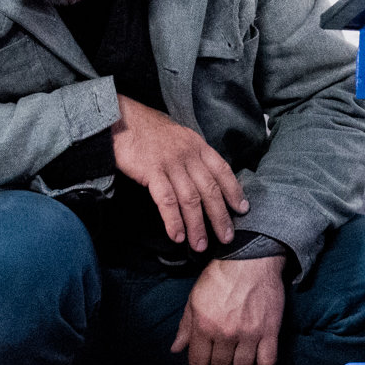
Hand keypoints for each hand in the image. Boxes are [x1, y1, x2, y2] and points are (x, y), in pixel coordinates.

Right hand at [109, 96, 248, 249]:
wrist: (122, 120)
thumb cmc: (150, 133)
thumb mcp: (180, 138)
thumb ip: (193, 157)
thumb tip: (205, 181)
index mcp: (198, 146)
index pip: (222, 170)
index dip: (234, 191)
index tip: (242, 209)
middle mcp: (188, 155)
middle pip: (210, 190)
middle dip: (220, 216)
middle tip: (226, 237)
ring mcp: (171, 163)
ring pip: (190, 199)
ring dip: (197, 225)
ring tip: (200, 245)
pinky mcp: (152, 171)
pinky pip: (166, 200)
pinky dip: (173, 220)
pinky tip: (177, 235)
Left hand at [172, 256, 286, 364]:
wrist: (250, 260)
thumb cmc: (220, 276)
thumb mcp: (195, 298)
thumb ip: (185, 326)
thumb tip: (176, 349)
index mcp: (204, 325)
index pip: (198, 362)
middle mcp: (225, 333)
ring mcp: (249, 334)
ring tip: (236, 364)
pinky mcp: (269, 331)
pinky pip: (267, 362)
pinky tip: (256, 364)